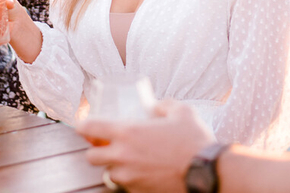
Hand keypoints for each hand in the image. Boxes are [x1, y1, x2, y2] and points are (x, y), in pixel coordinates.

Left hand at [77, 100, 216, 192]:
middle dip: (96, 150)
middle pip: (91, 157)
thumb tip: (155, 106)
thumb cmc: (194, 140)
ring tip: (131, 160)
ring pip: (109, 174)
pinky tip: (146, 172)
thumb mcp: (181, 111)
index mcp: (127, 132)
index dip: (82, 125)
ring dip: (114, 167)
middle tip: (108, 145)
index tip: (85, 125)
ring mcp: (130, 177)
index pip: (88, 128)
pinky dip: (131, 179)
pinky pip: (126, 186)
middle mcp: (123, 156)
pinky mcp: (139, 192)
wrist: (207, 173)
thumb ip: (163, 105)